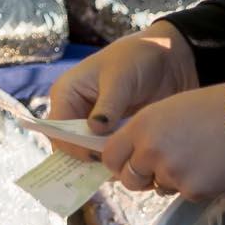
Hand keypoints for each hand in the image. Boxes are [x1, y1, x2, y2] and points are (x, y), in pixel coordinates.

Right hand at [47, 24, 198, 150]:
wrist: (167, 59)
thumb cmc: (136, 59)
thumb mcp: (120, 79)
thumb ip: (108, 106)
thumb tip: (94, 130)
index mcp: (67, 93)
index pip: (57, 129)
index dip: (71, 144)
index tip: (96, 154)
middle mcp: (75, 110)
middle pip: (70, 144)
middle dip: (87, 156)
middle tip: (113, 165)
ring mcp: (94, 122)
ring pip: (88, 151)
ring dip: (104, 160)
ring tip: (126, 163)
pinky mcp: (113, 131)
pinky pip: (107, 151)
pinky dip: (118, 157)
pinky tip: (133, 160)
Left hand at [103, 75, 224, 200]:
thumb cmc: (207, 107)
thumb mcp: (163, 111)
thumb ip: (143, 134)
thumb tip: (130, 157)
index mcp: (140, 128)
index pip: (109, 156)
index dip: (117, 162)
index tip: (126, 162)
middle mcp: (150, 152)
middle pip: (128, 180)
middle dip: (139, 177)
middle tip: (156, 168)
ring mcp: (171, 174)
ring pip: (157, 186)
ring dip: (169, 179)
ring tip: (192, 159)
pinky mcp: (193, 191)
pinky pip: (182, 194)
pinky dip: (192, 185)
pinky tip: (208, 167)